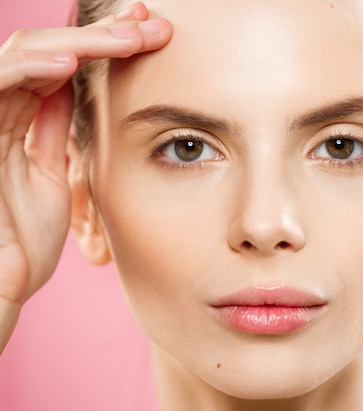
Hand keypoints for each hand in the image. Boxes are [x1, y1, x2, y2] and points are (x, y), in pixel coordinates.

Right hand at [0, 2, 172, 352]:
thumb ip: (54, 132)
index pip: (65, 64)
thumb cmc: (19, 241)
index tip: (153, 36)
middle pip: (52, 50)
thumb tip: (73, 88)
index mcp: (23, 119)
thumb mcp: (50, 177)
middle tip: (152, 23)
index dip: (107, 45)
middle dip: (104, 34)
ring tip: (130, 37)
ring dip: (82, 41)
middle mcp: (2, 110)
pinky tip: (73, 61)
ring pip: (29, 55)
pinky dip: (33, 67)